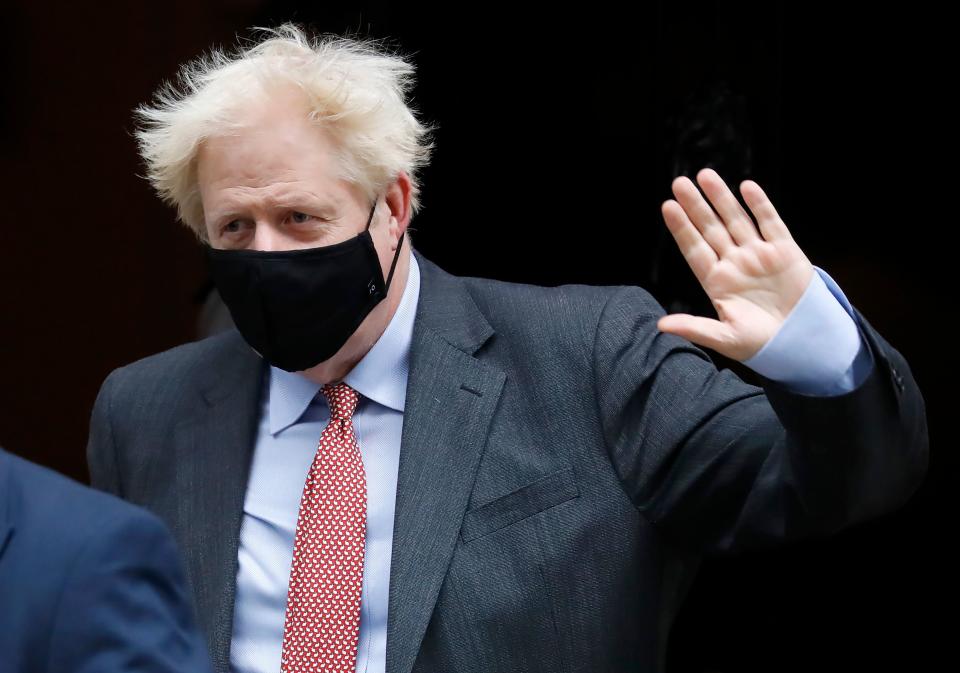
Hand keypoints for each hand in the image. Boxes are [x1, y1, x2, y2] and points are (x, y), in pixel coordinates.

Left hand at [657, 168, 814, 361]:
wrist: (801, 343)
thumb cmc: (760, 344)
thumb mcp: (725, 338)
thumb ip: (694, 328)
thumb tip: (661, 325)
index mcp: (717, 281)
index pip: (694, 249)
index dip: (681, 228)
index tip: (667, 207)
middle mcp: (734, 263)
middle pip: (711, 228)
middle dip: (696, 206)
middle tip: (679, 182)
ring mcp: (758, 255)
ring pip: (736, 220)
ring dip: (722, 198)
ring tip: (705, 175)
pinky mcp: (785, 251)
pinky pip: (770, 223)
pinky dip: (760, 205)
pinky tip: (746, 187)